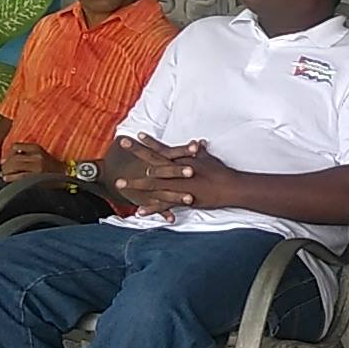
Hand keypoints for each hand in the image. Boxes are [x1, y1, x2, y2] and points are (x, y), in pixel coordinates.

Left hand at [0, 142, 57, 181]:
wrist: (66, 177)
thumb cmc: (51, 168)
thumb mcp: (39, 155)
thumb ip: (23, 154)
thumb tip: (3, 161)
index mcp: (37, 148)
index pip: (15, 147)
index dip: (7, 155)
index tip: (6, 161)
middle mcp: (37, 156)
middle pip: (13, 157)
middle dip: (5, 165)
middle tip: (4, 171)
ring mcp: (37, 167)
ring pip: (13, 165)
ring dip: (6, 171)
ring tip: (6, 175)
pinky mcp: (37, 177)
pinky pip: (18, 176)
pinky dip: (10, 177)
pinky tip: (8, 179)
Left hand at [114, 134, 236, 217]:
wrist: (228, 186)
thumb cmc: (220, 171)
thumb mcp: (208, 159)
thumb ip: (199, 152)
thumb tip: (198, 143)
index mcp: (181, 161)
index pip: (161, 149)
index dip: (148, 142)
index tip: (136, 135)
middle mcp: (175, 172)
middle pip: (151, 162)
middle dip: (136, 153)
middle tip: (121, 144)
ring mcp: (177, 186)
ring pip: (152, 185)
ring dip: (135, 184)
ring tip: (119, 184)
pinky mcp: (181, 200)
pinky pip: (163, 205)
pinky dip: (151, 209)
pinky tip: (139, 212)